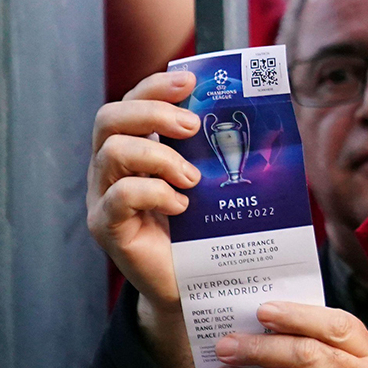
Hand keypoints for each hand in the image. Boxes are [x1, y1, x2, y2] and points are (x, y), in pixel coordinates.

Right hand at [87, 71, 202, 367]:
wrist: (197, 285)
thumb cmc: (207, 227)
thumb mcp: (215, 180)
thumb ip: (220, 147)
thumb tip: (264, 108)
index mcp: (136, 148)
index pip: (130, 102)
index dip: (154, 86)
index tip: (190, 81)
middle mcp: (111, 168)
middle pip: (109, 118)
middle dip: (153, 112)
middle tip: (192, 126)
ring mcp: (103, 197)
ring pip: (112, 152)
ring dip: (159, 156)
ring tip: (193, 178)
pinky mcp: (107, 227)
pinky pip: (119, 196)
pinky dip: (154, 193)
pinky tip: (181, 206)